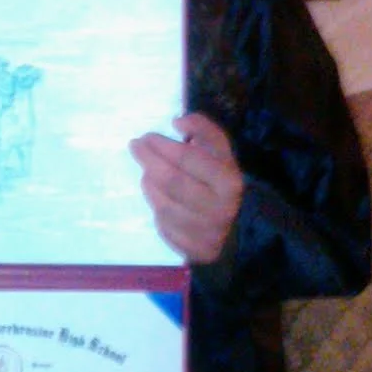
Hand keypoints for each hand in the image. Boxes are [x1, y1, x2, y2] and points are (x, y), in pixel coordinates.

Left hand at [129, 112, 243, 264]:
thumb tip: (179, 121)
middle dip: (149, 160)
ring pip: (164, 205)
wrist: (235, 229)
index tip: (148, 135)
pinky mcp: (194, 250)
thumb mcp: (221, 155)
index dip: (165, 145)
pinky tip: (156, 197)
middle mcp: (220, 208)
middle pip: (172, 181)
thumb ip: (206, 132)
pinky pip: (163, 226)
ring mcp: (207, 233)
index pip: (190, 159)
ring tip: (147, 172)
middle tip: (136, 145)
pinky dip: (155, 209)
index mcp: (230, 182)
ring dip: (149, 184)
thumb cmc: (219, 182)